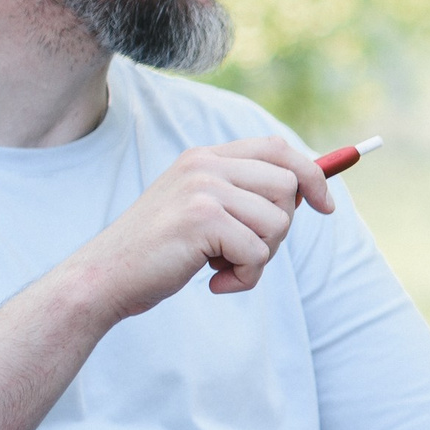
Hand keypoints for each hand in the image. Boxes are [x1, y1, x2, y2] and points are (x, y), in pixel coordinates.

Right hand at [68, 137, 333, 318]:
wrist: (105, 277)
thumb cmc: (160, 252)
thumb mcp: (201, 211)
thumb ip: (242, 196)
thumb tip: (307, 194)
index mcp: (205, 157)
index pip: (278, 149)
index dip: (311, 176)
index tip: (324, 207)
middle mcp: (204, 164)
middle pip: (287, 187)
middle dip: (279, 229)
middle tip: (244, 251)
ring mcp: (203, 188)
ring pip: (278, 223)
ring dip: (260, 257)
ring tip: (223, 266)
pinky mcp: (202, 219)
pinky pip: (258, 252)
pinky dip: (245, 276)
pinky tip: (214, 281)